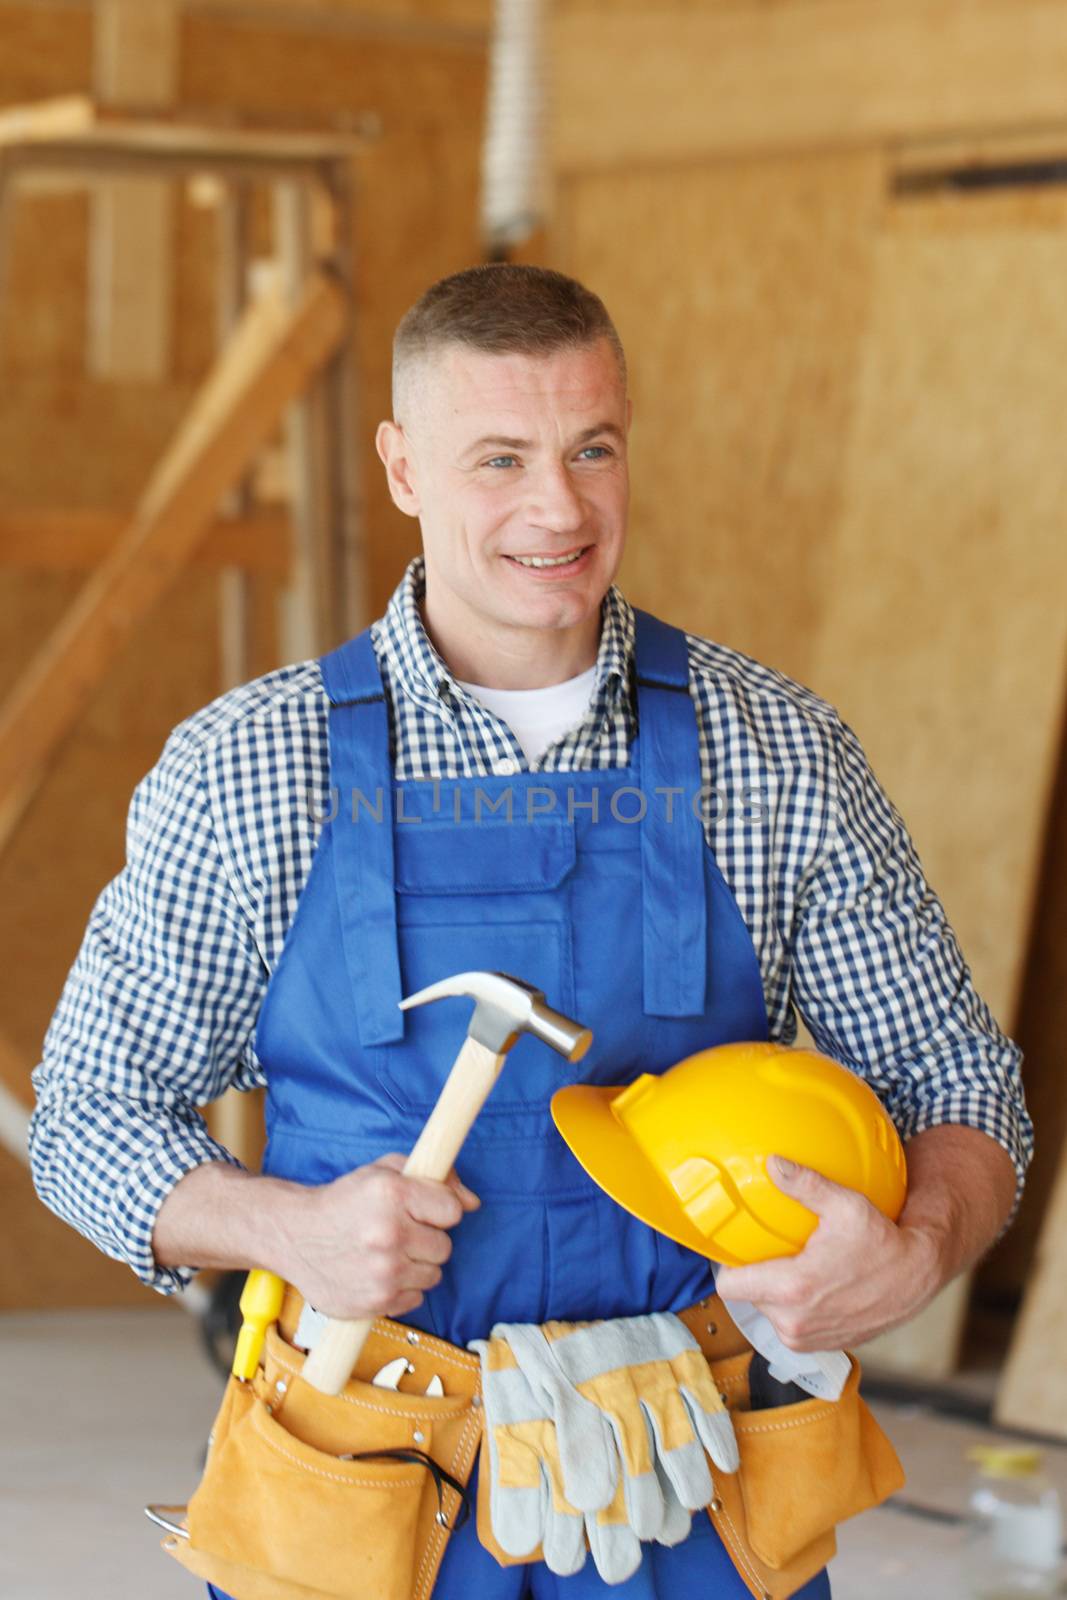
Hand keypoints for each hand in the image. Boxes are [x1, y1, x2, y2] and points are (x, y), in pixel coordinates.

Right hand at [281, 1153, 479, 1320]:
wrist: (294, 1236)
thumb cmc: (342, 1201)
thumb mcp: (384, 1172)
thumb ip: (435, 1177)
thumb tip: (473, 1202)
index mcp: (393, 1195)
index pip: (453, 1210)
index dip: (440, 1210)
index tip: (423, 1211)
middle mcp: (390, 1234)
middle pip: (445, 1246)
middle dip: (427, 1239)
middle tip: (400, 1233)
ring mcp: (383, 1273)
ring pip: (433, 1275)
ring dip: (416, 1266)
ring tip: (386, 1254)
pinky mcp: (376, 1303)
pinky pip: (415, 1299)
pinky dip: (401, 1289)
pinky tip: (377, 1273)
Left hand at [714, 1156, 943, 1350]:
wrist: (916, 1278)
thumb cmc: (883, 1242)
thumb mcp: (845, 1205)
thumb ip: (804, 1184)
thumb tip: (772, 1164)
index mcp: (792, 1290)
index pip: (729, 1287)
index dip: (726, 1266)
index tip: (733, 1248)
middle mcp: (794, 1323)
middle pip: (749, 1297)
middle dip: (756, 1276)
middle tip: (771, 1251)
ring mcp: (807, 1339)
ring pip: (769, 1312)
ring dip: (776, 1293)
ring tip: (792, 1266)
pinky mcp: (820, 1346)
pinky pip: (791, 1325)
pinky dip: (796, 1308)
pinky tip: (812, 1285)